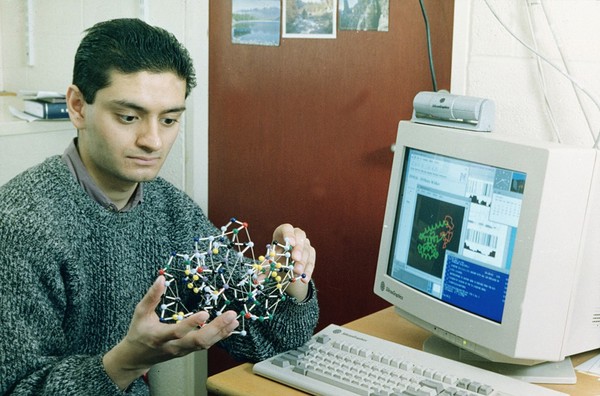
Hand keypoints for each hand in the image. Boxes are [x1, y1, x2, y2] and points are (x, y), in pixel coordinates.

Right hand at [102, 276, 238, 389]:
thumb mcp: (140, 313)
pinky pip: (206, 345)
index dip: (191, 324)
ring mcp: (182, 351)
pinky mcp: (188, 351)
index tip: (205, 314)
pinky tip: (230, 328)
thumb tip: (162, 278)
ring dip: (221, 332)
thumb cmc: (138, 332)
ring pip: (204, 345)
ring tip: (234, 320)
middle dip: (216, 329)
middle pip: (198, 341)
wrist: (136, 358)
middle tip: (230, 315)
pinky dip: (219, 336)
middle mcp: (173, 346)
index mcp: (159, 336)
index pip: (177, 332)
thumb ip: (151, 297)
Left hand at [272, 224, 315, 300]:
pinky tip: (304, 279)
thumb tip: (258, 279)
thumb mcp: (270, 261)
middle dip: (298, 249)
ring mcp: (305, 244)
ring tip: (297, 272)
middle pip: (300, 238)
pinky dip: (308, 271)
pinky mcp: (311, 254)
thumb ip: (265, 268)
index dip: (289, 234)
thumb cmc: (276, 256)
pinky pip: (311, 261)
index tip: (290, 243)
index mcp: (284, 232)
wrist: (286, 262)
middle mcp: (297, 235)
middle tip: (295, 259)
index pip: (287, 229)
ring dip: (303, 262)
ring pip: (307, 250)